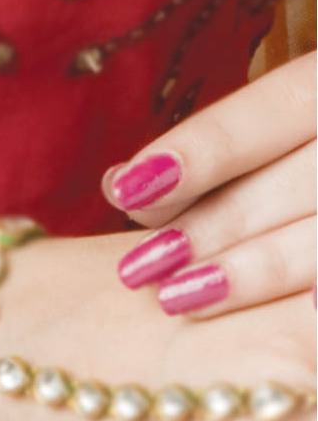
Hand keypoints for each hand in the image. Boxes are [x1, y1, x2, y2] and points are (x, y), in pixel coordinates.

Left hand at [102, 51, 315, 317]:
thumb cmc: (297, 170)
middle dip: (215, 224)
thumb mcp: (276, 141)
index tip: (126, 192)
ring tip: (177, 299)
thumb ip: (214, 159)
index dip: (203, 150)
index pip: (278, 106)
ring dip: (253, 271)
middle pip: (303, 178)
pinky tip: (296, 313)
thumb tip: (121, 183)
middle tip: (140, 267)